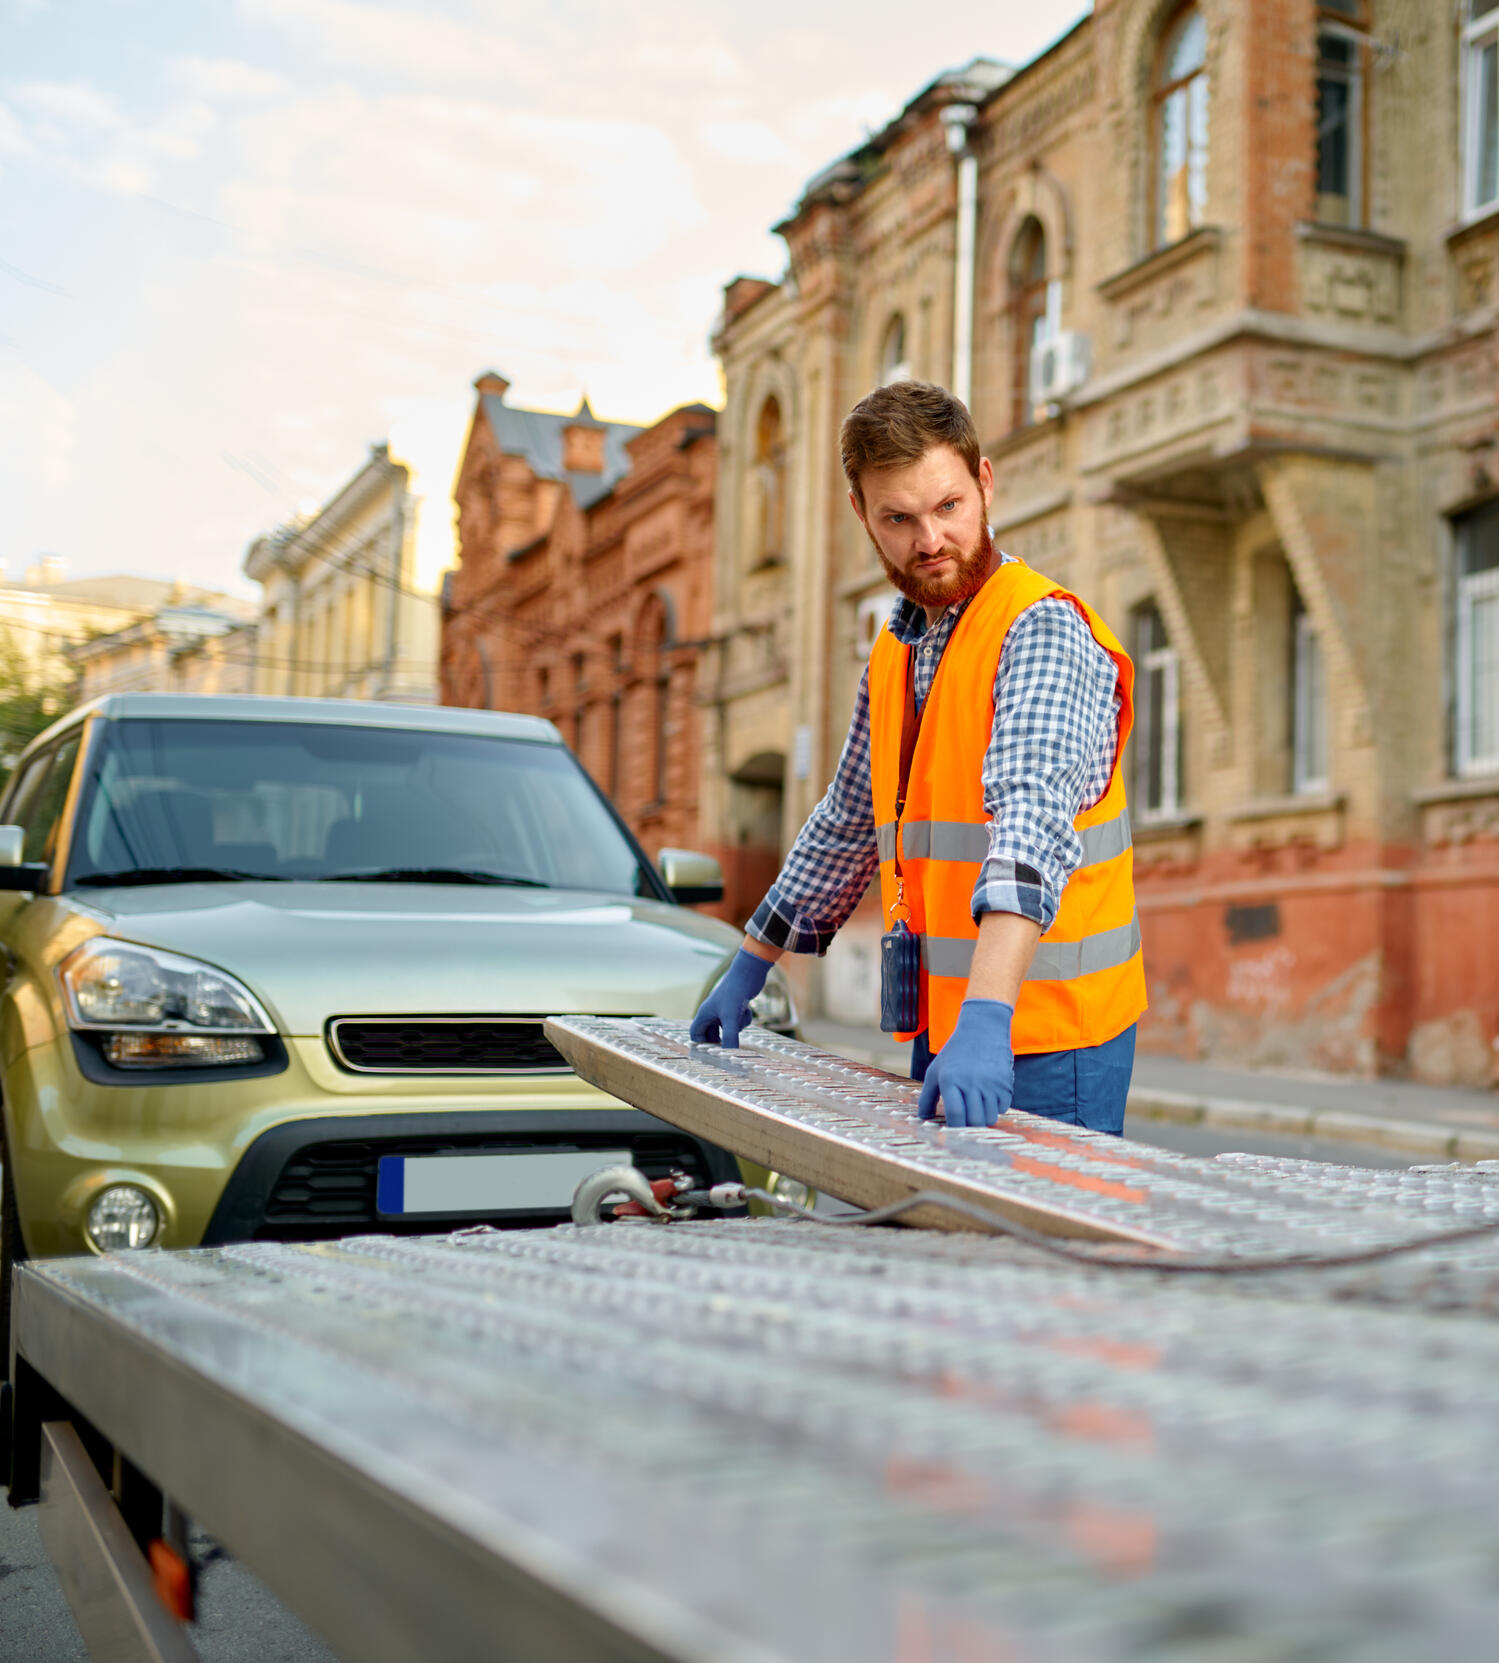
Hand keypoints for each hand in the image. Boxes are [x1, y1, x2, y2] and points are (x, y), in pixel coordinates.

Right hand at [690, 948, 772, 1047]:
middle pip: (711, 1033)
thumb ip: (730, 1037)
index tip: (712, 1051)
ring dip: (735, 1028)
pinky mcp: (736, 1006)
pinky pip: (738, 1021)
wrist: (748, 972)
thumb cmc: (735, 992)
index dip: (701, 1044)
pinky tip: (746, 1010)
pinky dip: (743, 1019)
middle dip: (721, 1039)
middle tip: (728, 1046)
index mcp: (705, 1013)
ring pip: (727, 1028)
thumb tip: (730, 1054)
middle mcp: (713, 1012)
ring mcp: (725, 1009)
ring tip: (739, 1019)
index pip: (695, 1033)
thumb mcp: (731, 1017)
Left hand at [916, 999, 1014, 1127]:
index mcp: (950, 1080)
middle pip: (974, 1120)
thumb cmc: (954, 1054)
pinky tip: (989, 1097)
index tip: (952, 1133)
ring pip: (990, 1117)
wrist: (982, 1030)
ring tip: (976, 1108)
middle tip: (966, 1121)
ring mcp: (991, 1083)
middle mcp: (972, 1082)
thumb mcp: (935, 1072)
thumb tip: (923, 1119)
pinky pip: (1003, 1108)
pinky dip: (996, 1108)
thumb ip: (926, 1097)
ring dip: (983, 1119)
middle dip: (969, 1126)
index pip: (955, 1114)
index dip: (954, 1129)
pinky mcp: (1006, 1083)